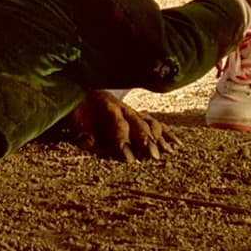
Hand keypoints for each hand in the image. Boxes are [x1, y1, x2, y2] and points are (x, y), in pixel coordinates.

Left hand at [60, 90, 179, 161]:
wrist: (82, 91)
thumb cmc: (78, 108)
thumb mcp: (73, 117)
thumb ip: (80, 130)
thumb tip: (89, 142)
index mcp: (107, 107)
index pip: (118, 125)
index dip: (124, 142)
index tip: (130, 159)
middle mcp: (124, 108)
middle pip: (139, 124)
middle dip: (146, 141)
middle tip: (154, 157)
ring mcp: (132, 111)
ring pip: (150, 123)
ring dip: (159, 138)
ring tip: (168, 152)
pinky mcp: (138, 116)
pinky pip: (155, 124)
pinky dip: (167, 133)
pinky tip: (177, 145)